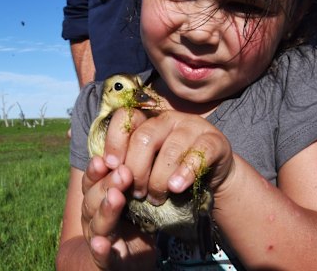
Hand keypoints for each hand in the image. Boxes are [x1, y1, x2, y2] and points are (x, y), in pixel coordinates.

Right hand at [81, 155, 155, 269]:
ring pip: (96, 224)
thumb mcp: (133, 198)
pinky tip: (101, 243)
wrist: (129, 263)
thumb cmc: (133, 224)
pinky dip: (100, 249)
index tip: (103, 159)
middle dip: (107, 184)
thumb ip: (133, 179)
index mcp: (97, 200)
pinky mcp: (107, 261)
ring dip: (106, 210)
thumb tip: (145, 148)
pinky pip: (101, 255)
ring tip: (116, 198)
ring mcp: (98, 239)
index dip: (94, 171)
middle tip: (123, 172)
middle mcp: (92, 218)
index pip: (91, 182)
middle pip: (92, 199)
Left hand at [103, 109, 233, 203]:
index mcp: (147, 120)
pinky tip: (177, 187)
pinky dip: (185, 173)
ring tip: (156, 198)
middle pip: (144, 138)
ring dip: (159, 179)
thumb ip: (126, 162)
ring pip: (170, 150)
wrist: (210, 178)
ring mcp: (192, 127)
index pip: (125, 118)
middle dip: (136, 170)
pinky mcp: (214, 141)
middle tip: (136, 193)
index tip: (111, 166)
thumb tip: (102, 168)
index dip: (114, 141)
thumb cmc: (170, 172)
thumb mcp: (147, 165)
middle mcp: (168, 119)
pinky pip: (199, 154)